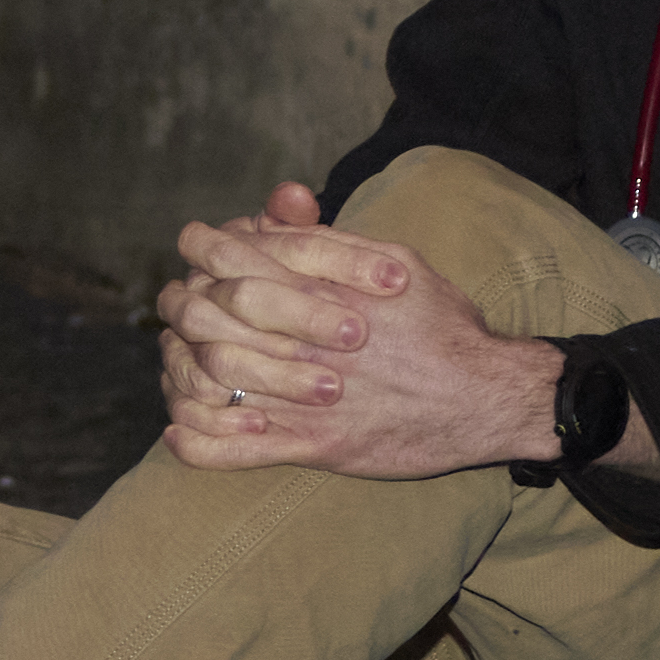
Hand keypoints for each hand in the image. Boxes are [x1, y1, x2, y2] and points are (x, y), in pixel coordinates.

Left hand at [154, 186, 562, 480]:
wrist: (485, 395)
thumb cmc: (443, 322)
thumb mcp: (396, 257)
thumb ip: (328, 238)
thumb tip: (273, 211)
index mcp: (319, 286)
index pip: (230, 255)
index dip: (199, 246)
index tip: (193, 247)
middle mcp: (302, 337)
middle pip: (203, 313)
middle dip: (177, 304)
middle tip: (173, 305)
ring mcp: (303, 395)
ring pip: (205, 377)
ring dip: (177, 366)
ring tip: (175, 360)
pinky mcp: (312, 445)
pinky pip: (230, 448)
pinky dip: (193, 440)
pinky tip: (178, 428)